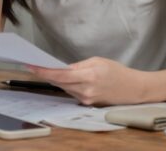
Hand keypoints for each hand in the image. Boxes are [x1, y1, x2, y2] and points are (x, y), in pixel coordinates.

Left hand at [28, 57, 145, 105]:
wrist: (132, 89)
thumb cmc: (118, 72)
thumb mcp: (98, 61)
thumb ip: (79, 65)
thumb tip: (63, 68)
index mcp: (90, 76)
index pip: (61, 75)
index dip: (44, 71)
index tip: (32, 66)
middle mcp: (86, 90)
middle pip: (60, 83)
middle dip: (47, 74)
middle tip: (34, 66)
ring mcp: (86, 99)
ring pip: (65, 88)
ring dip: (56, 80)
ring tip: (46, 70)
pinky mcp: (87, 103)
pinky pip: (72, 92)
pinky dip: (66, 85)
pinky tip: (62, 79)